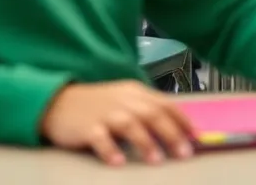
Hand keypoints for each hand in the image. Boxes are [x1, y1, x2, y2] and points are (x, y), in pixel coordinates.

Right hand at [39, 81, 194, 165]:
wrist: (58, 101)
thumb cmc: (97, 104)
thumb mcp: (125, 100)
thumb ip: (148, 110)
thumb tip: (178, 129)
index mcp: (136, 92)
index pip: (165, 104)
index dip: (183, 120)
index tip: (197, 137)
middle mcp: (123, 100)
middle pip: (151, 114)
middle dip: (170, 133)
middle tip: (184, 153)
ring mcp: (104, 113)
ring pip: (129, 124)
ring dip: (145, 142)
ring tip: (157, 160)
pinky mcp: (86, 127)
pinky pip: (99, 138)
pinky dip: (109, 149)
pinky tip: (118, 162)